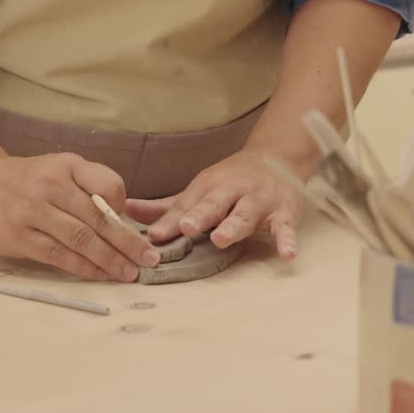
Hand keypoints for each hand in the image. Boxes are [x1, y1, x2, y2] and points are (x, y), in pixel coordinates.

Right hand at [0, 152, 161, 281]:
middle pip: (97, 219)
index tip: (136, 225)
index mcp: (65, 165)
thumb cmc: (30, 178)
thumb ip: (89, 184)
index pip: (106, 184)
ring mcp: (32, 212)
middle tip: (148, 260)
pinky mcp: (18, 237)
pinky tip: (99, 275)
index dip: (124, 206)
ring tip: (128, 273)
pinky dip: (82, 268)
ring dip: (108, 260)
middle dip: (127, 243)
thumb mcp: (60, 167)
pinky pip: (58, 256)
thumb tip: (120, 216)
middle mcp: (49, 185)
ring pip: (80, 240)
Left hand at [125, 149, 302, 259]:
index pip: (186, 206)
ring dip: (233, 226)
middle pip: (214, 204)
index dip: (170, 221)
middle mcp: (231, 191)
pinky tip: (286, 254)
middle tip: (186, 227)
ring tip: (221, 239)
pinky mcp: (283, 212)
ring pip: (245, 213)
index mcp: (208, 187)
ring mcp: (258, 201)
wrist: (277, 158)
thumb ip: (166, 206)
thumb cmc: (231, 181)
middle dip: (199, 216)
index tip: (153, 235)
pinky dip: (287, 239)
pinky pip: (285, 227)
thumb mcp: (199, 189)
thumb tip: (126, 211)